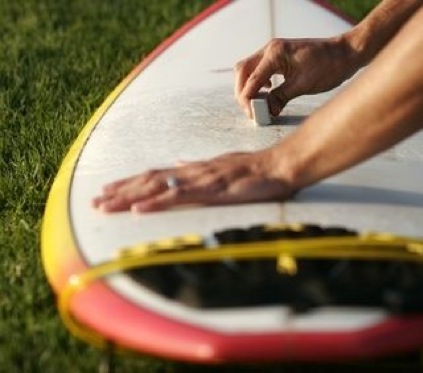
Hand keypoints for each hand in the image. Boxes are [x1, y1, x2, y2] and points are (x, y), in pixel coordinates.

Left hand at [91, 152, 295, 212]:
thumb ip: (200, 168)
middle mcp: (193, 171)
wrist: (281, 166)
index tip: (110, 190)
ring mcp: (201, 179)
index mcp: (196, 169)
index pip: (158, 174)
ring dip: (128, 197)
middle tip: (95, 201)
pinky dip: (155, 203)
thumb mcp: (225, 167)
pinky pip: (178, 196)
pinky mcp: (212, 190)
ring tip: (104, 205)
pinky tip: (137, 210)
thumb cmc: (259, 171)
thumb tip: (179, 165)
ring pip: (157, 186)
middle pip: (149, 179)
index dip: (132, 183)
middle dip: (120, 191)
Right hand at [234, 37, 358, 117]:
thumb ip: (281, 97)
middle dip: (243, 92)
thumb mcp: (304, 85)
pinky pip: (260, 69)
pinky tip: (268, 92)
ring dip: (249, 87)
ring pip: (249, 69)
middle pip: (243, 71)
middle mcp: (271, 49)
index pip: (251, 79)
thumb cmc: (329, 66)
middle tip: (250, 111)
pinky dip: (258, 82)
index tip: (252, 115)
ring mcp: (274, 51)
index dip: (248, 99)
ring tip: (257, 105)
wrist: (346, 53)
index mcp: (275, 54)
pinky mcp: (280, 56)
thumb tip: (268, 111)